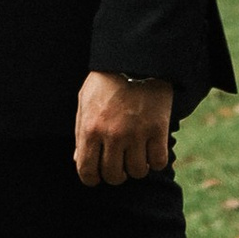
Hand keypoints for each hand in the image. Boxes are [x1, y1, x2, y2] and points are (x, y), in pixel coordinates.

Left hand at [75, 69, 172, 186]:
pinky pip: (158, 162)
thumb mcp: (85, 103)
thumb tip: (80, 161)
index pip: (87, 172)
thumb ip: (81, 134)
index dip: (92, 178)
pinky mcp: (158, 130)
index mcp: (91, 129)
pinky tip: (151, 149)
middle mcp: (113, 135)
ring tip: (136, 154)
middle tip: (119, 164)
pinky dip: (155, 160)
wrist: (135, 59)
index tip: (98, 175)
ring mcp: (136, 134)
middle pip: (114, 176)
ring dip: (136, 167)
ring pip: (137, 172)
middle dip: (115, 174)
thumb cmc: (106, 82)